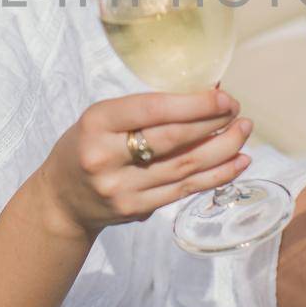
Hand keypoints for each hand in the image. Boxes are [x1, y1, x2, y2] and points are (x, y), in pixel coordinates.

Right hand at [34, 90, 252, 237]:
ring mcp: (122, 188)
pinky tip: (238, 162)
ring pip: (185, 167)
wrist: (62, 200)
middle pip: (172, 139)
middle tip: (238, 112)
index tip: (223, 98)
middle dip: (213, 124)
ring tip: (244, 132)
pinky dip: (216, 176)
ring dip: (223, 149)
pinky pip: (185, 190)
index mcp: (96, 123)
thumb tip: (207, 96)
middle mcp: (106, 156)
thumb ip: (145, 111)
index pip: (152, 110)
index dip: (193, 104)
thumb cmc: (87, 146)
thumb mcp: (101, 118)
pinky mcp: (137, 210)